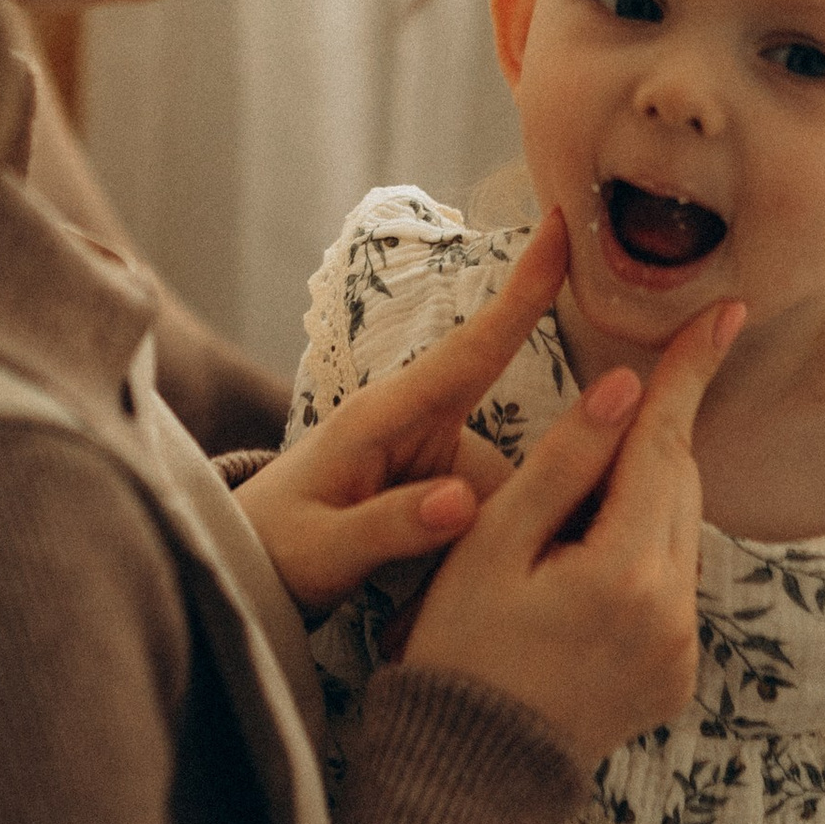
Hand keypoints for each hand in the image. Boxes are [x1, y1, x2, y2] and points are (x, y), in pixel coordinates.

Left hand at [235, 215, 565, 619]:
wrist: (244, 567)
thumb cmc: (273, 549)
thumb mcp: (321, 549)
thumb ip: (387, 527)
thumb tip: (462, 502)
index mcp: (387, 417)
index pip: (471, 349)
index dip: (523, 293)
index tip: (563, 229)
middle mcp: (423, 427)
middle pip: (525, 439)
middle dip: (568, 470)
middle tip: (580, 523)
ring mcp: (436, 458)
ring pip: (518, 488)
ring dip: (523, 533)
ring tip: (492, 589)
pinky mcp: (444, 489)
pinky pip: (498, 512)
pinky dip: (505, 547)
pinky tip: (493, 594)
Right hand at [399, 293, 743, 768]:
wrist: (467, 774)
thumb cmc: (458, 648)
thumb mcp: (491, 543)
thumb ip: (563, 462)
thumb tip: (626, 388)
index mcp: (624, 575)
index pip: (663, 446)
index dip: (689, 374)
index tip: (726, 313)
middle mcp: (672, 614)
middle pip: (677, 486)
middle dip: (650, 436)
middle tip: (614, 402)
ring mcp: (681, 651)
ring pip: (678, 532)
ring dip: (641, 496)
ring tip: (569, 508)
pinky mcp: (678, 675)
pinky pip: (673, 583)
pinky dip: (641, 551)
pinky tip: (584, 562)